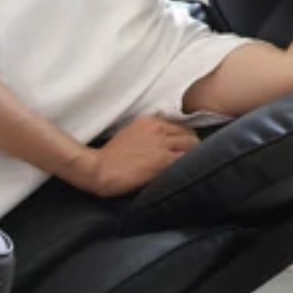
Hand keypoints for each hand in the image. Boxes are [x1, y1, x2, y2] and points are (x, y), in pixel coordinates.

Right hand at [65, 116, 199, 197]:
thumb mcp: (129, 134)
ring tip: (191, 165)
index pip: (178, 125)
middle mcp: (157, 129)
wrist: (99, 169)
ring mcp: (161, 144)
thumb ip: (148, 134)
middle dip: (191, 145)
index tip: (182, 146)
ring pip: (192, 145)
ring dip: (193, 154)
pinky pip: (186, 160)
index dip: (183, 137)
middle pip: (188, 133)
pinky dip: (190, 164)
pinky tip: (187, 171)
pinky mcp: (163, 161)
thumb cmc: (109, 158)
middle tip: (189, 157)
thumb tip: (163, 143)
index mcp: (148, 121)